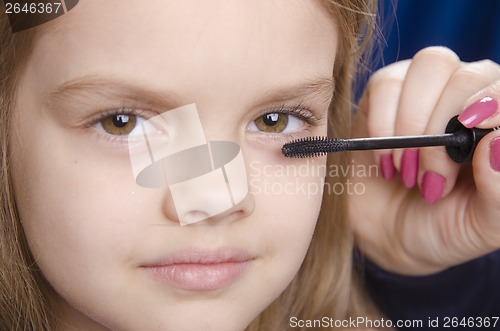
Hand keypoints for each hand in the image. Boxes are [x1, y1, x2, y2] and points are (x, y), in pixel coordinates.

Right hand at [349, 47, 499, 274]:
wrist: (390, 234)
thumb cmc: (446, 227)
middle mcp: (472, 96)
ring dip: (412, 124)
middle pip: (468, 75)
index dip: (495, 99)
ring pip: (430, 65)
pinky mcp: (386, 92)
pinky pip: (386, 83)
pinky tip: (385, 160)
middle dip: (441, 132)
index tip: (472, 128)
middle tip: (430, 180)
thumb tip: (497, 141)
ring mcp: (429, 88)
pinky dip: (381, 124)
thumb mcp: (484, 225)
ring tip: (406, 171)